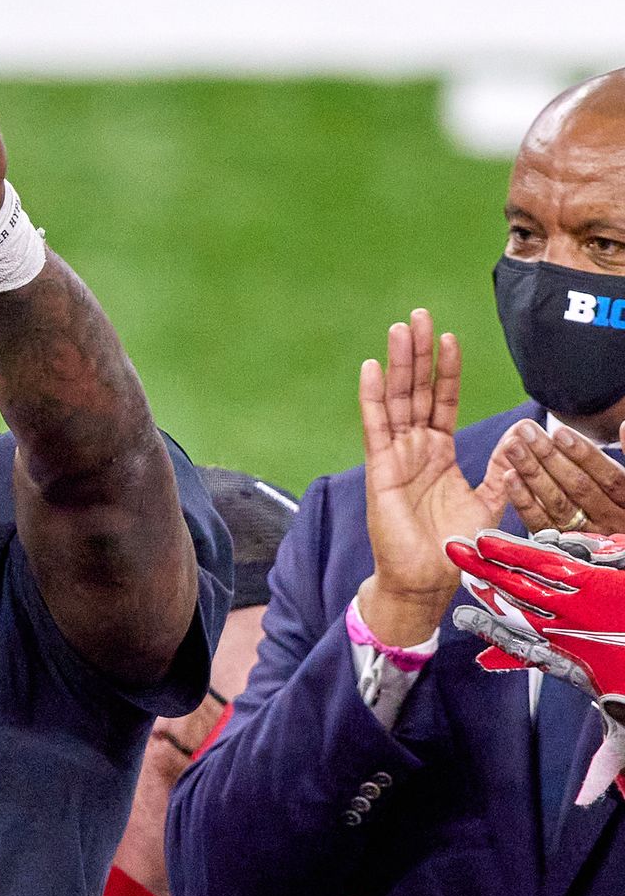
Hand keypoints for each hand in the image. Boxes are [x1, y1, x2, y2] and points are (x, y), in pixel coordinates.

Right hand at [355, 310, 507, 645]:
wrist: (426, 579)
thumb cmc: (454, 548)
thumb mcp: (489, 504)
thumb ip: (501, 472)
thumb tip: (522, 438)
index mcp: (439, 453)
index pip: (443, 401)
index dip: (447, 371)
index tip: (449, 338)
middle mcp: (415, 449)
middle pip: (416, 390)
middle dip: (418, 353)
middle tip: (418, 316)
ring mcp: (395, 456)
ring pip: (397, 400)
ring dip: (398, 364)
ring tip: (400, 329)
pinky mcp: (380, 469)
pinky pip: (376, 426)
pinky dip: (374, 397)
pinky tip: (374, 368)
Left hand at [447, 529, 624, 805]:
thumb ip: (606, 761)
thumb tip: (583, 801)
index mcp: (572, 657)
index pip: (526, 645)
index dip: (494, 632)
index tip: (462, 622)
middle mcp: (574, 628)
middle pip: (522, 603)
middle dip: (487, 584)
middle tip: (452, 562)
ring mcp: (591, 604)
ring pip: (545, 578)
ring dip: (513, 558)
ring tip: (481, 542)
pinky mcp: (613, 582)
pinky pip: (585, 564)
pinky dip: (565, 551)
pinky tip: (540, 537)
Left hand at [499, 418, 624, 534]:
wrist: (617, 553)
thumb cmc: (622, 503)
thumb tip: (624, 426)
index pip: (610, 477)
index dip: (585, 454)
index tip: (559, 432)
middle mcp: (610, 520)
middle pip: (579, 486)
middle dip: (550, 456)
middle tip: (526, 430)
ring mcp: (585, 535)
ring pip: (557, 503)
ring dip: (532, 472)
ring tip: (513, 447)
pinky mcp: (561, 546)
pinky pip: (540, 523)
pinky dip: (524, 501)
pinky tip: (509, 477)